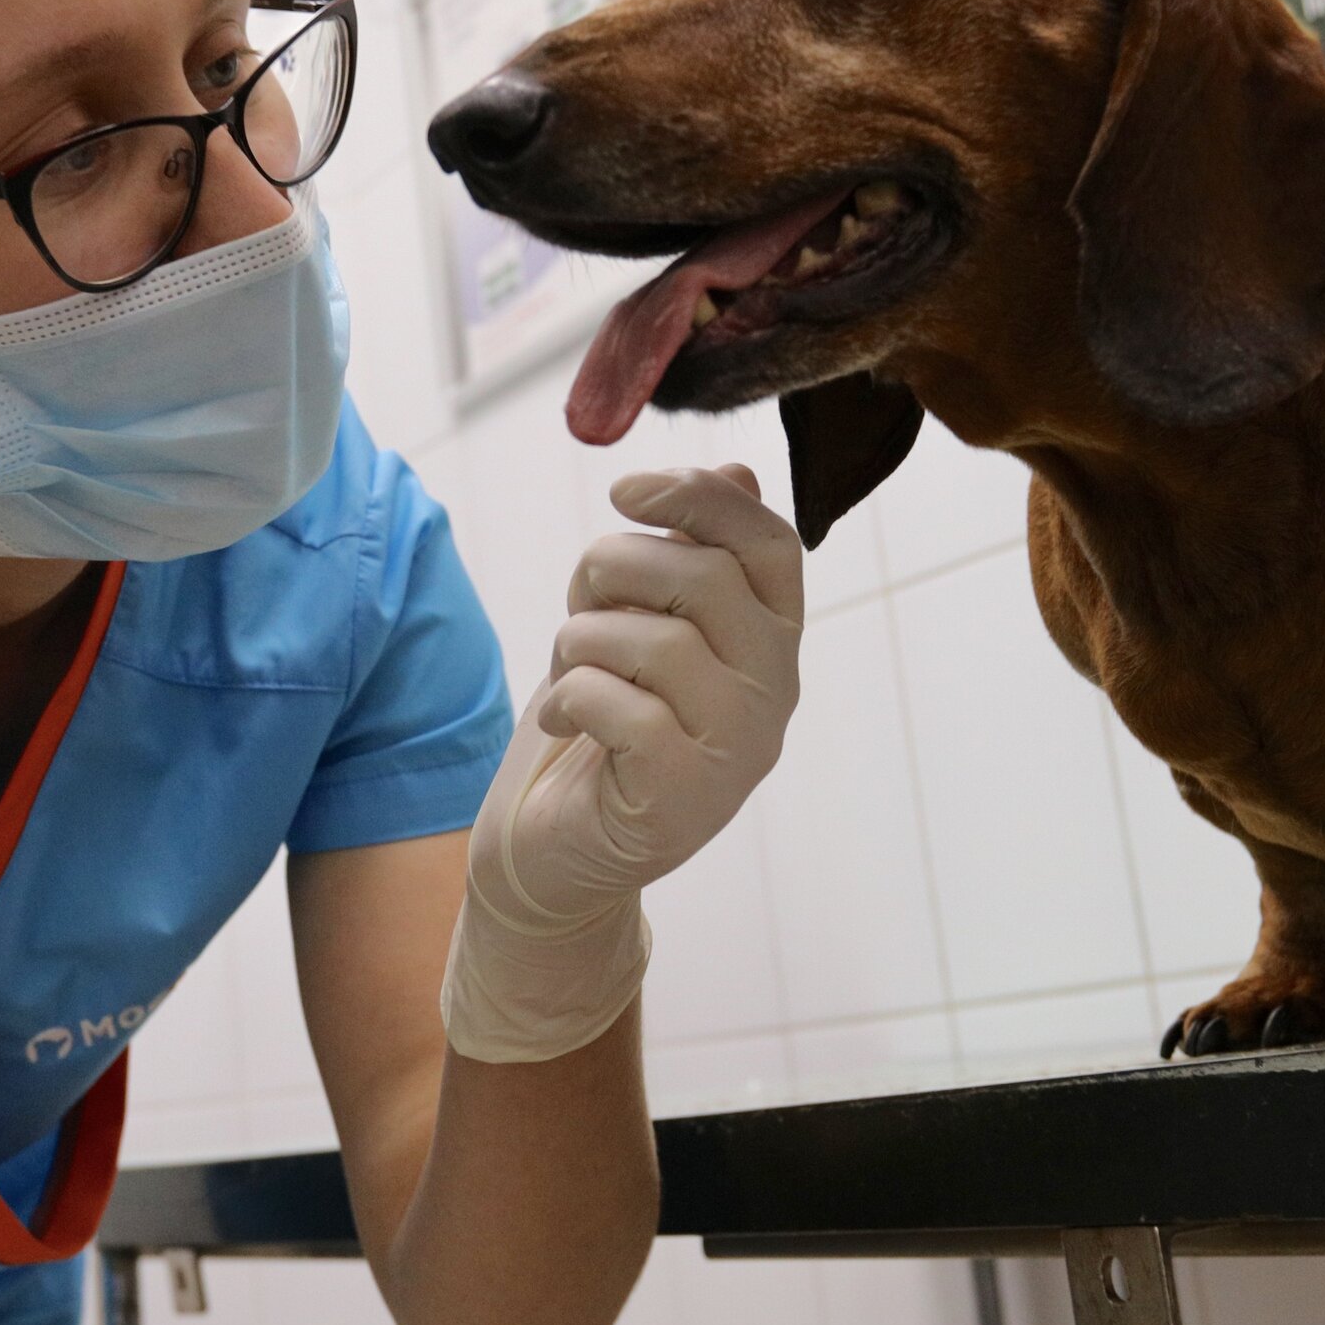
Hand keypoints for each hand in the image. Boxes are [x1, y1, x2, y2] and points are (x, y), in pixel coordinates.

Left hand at [442, 466, 806, 1063]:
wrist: (552, 854)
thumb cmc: (597, 727)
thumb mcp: (634, 623)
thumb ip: (684, 557)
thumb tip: (735, 470)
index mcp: (770, 641)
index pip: (772, 544)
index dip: (702, 499)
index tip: (628, 491)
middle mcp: (772, 694)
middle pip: (709, 580)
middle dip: (619, 566)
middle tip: (581, 598)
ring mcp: (736, 751)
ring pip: (658, 642)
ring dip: (583, 640)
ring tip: (570, 671)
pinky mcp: (685, 797)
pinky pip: (622, 706)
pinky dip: (572, 699)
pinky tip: (566, 723)